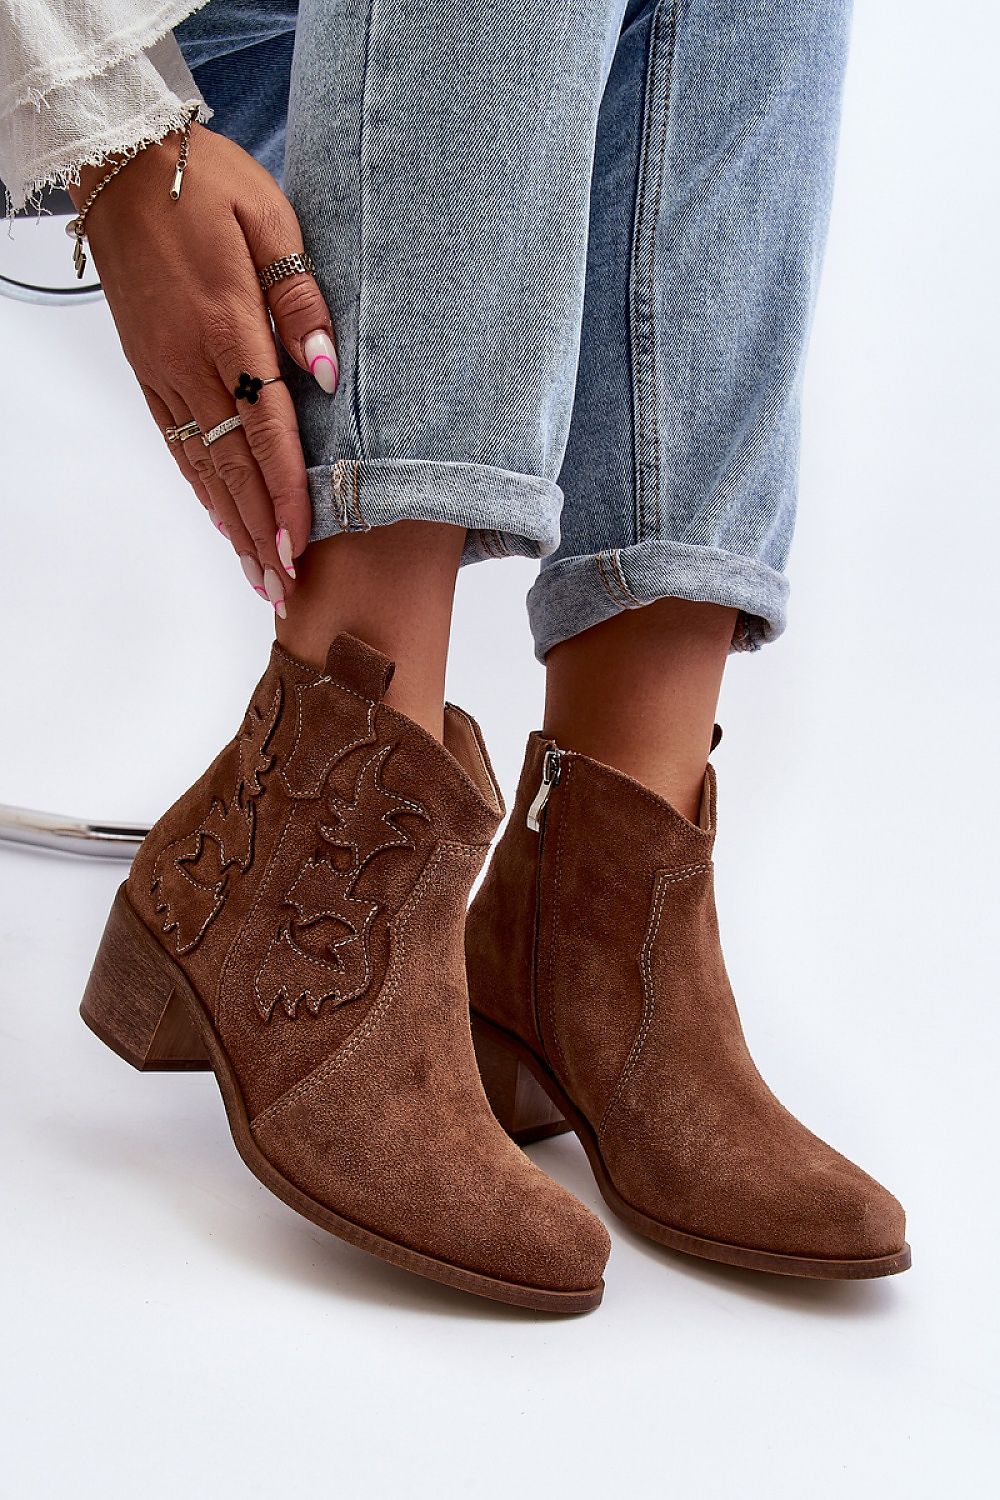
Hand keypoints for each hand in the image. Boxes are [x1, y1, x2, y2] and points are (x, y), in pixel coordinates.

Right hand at [71, 122, 337, 614]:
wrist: (120, 161)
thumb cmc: (206, 182)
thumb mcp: (271, 220)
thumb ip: (301, 301)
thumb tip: (329, 372)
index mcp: (228, 326)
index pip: (266, 430)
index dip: (287, 494)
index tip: (303, 547)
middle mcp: (189, 361)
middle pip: (233, 467)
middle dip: (262, 535)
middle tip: (283, 592)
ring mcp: (162, 370)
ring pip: (202, 465)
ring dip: (233, 526)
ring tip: (258, 575)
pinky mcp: (147, 368)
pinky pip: (176, 442)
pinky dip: (201, 488)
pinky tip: (221, 519)